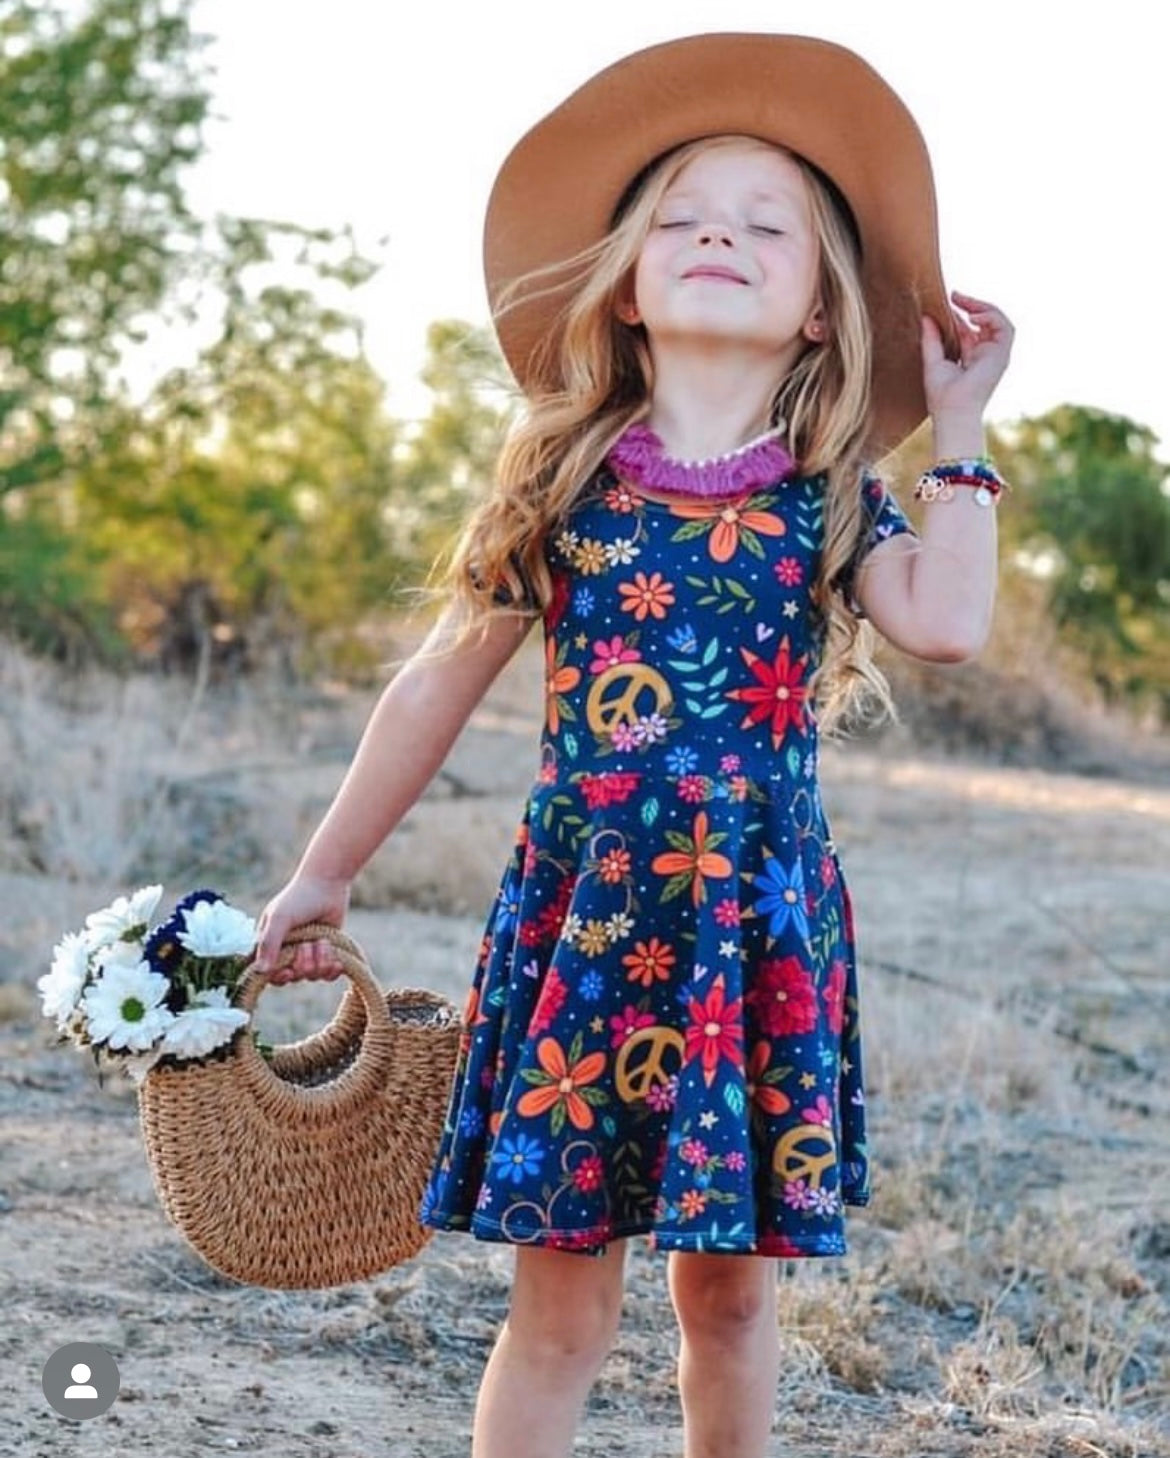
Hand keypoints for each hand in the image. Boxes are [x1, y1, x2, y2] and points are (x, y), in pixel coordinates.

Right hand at [251, 874, 350, 981]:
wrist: (328, 884)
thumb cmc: (298, 899)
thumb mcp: (279, 919)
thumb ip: (268, 944)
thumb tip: (260, 972)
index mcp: (271, 944)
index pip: (269, 974)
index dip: (278, 977)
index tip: (288, 971)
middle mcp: (288, 951)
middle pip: (293, 977)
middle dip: (303, 965)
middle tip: (307, 945)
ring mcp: (308, 953)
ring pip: (312, 975)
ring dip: (320, 960)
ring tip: (323, 942)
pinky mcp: (326, 953)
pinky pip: (328, 974)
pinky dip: (332, 969)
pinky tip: (338, 962)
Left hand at [922, 291, 1013, 423]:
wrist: (952, 411)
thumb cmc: (941, 395)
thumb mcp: (932, 360)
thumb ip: (930, 339)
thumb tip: (926, 316)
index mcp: (970, 357)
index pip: (968, 328)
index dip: (959, 313)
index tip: (946, 302)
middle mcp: (985, 354)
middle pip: (984, 321)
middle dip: (972, 305)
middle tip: (954, 295)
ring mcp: (995, 354)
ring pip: (998, 321)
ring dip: (983, 307)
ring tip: (963, 301)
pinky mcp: (1002, 355)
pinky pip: (1004, 327)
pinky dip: (991, 317)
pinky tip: (972, 316)